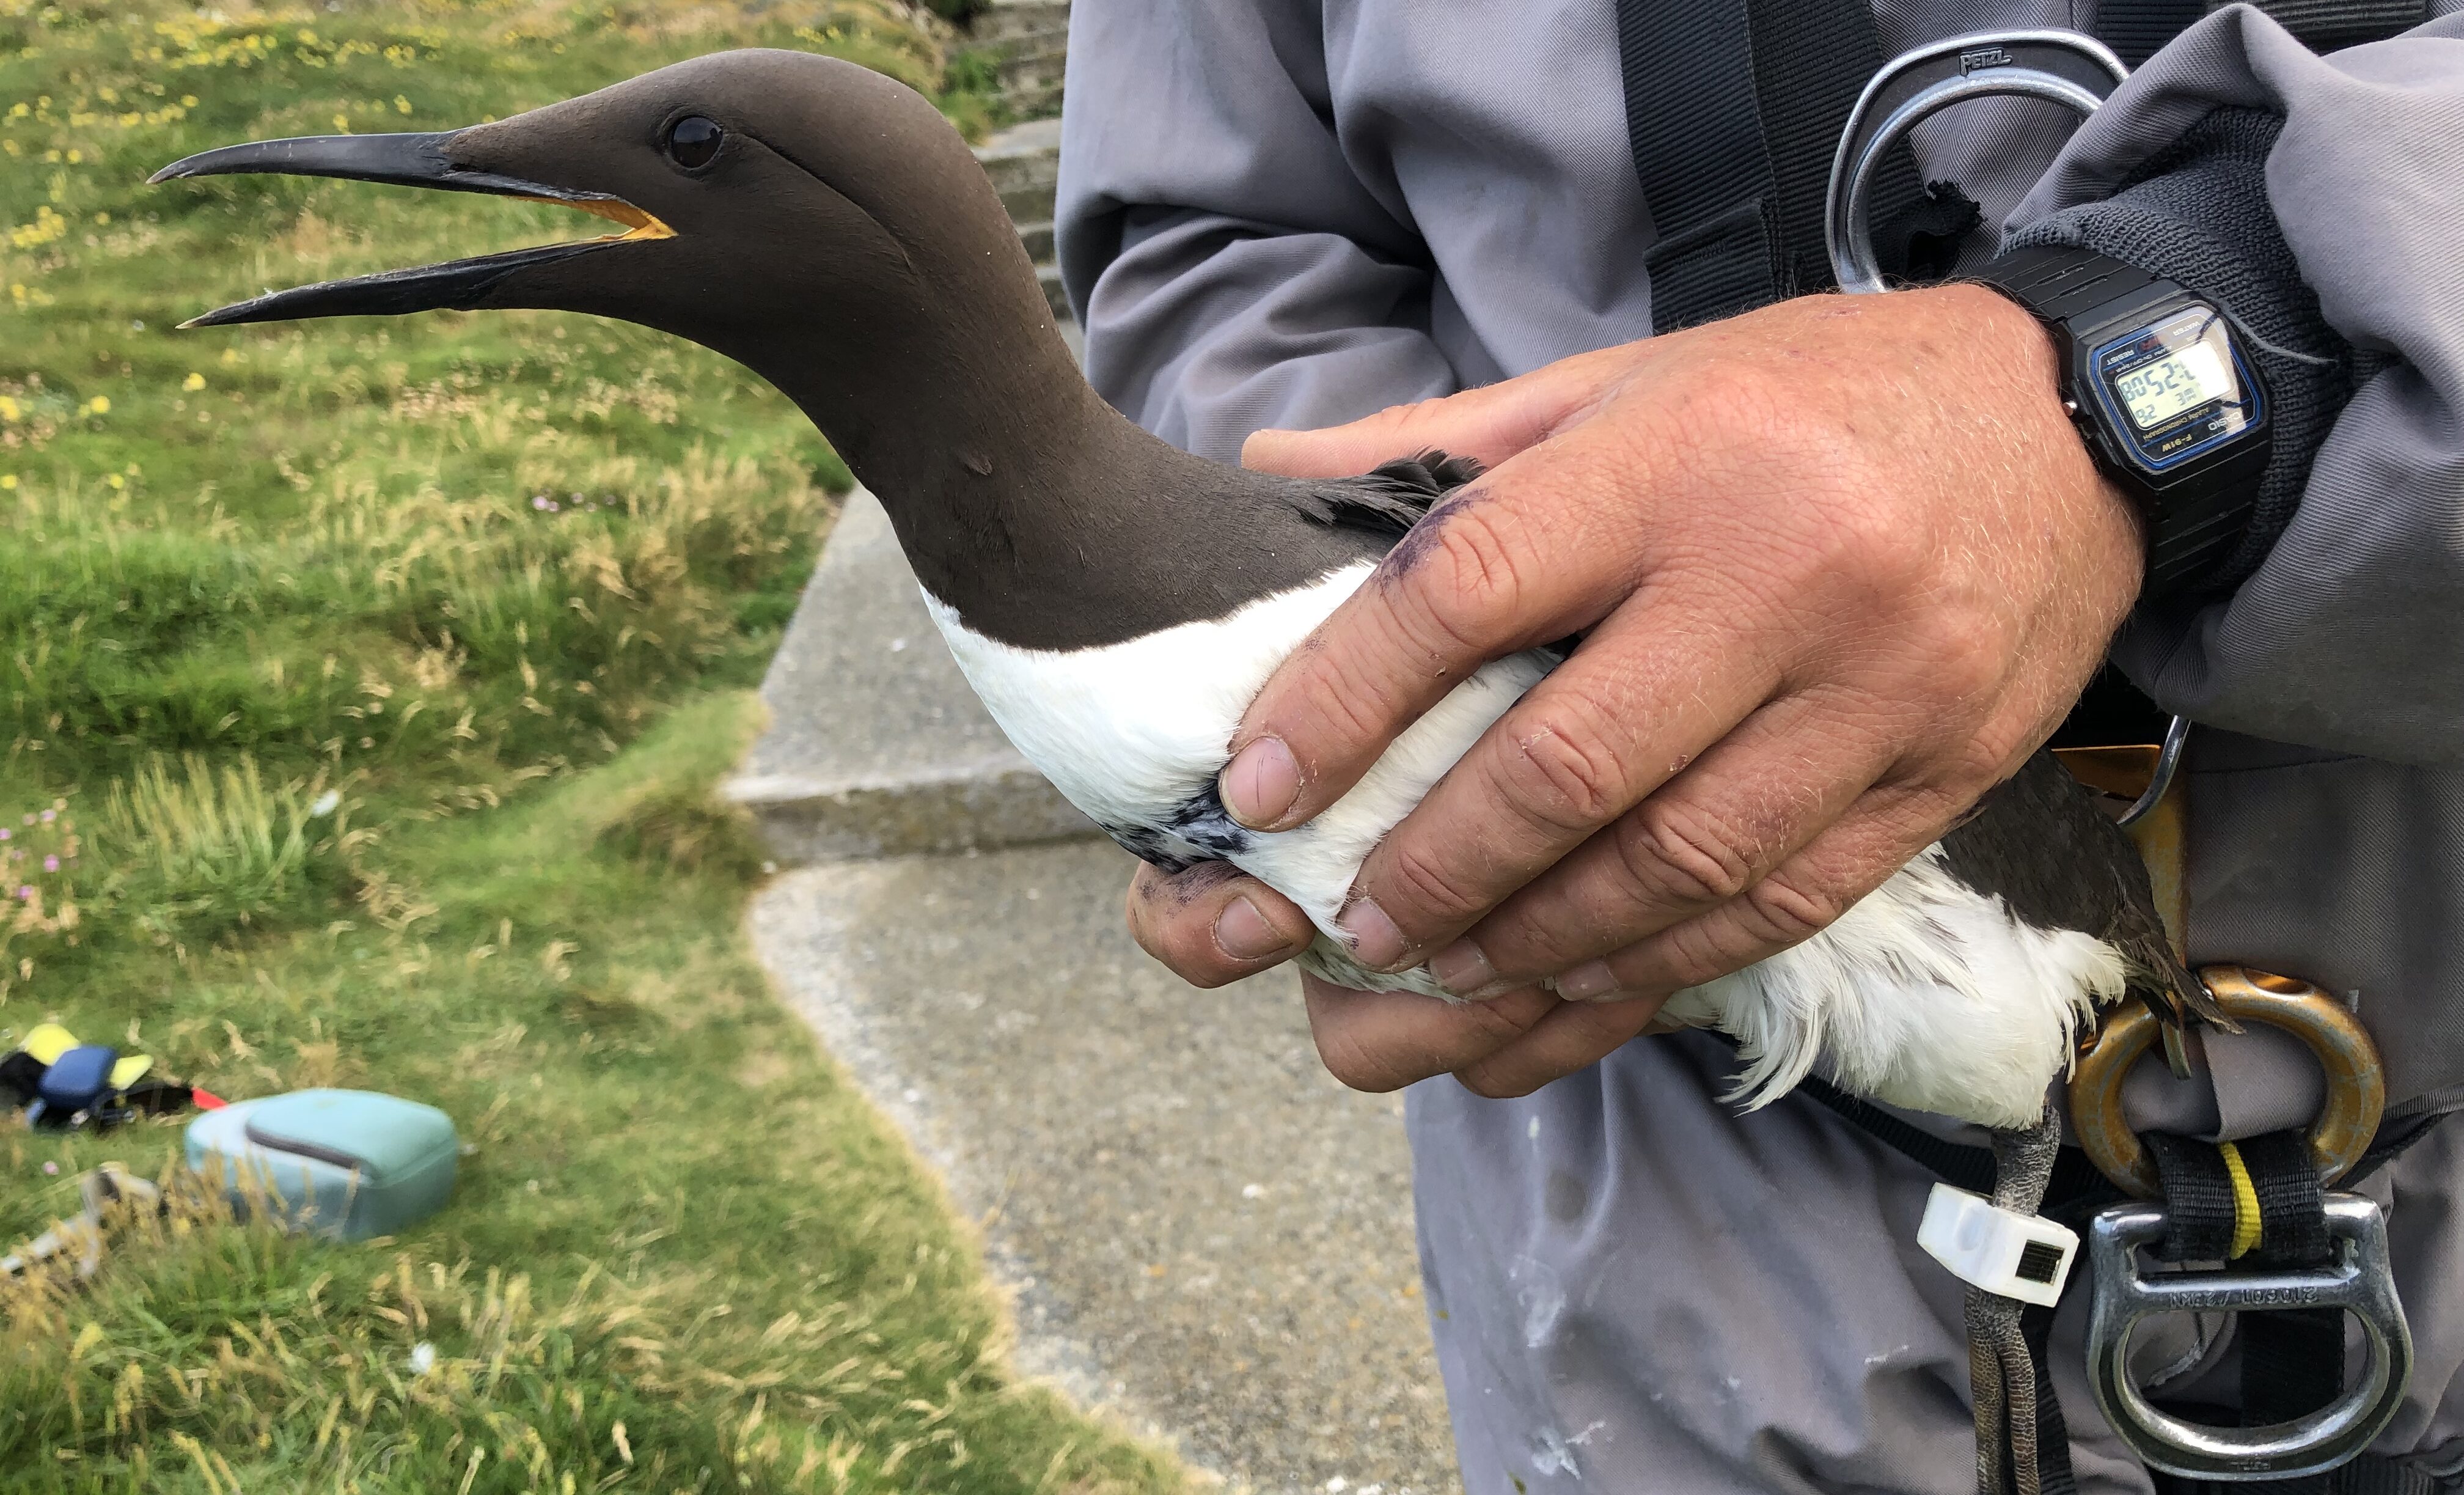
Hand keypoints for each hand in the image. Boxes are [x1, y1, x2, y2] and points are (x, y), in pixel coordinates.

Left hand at [1127, 284, 2143, 1096]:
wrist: (2078, 419)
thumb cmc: (1818, 394)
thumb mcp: (1632, 376)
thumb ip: (1454, 445)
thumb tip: (1272, 482)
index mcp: (1678, 458)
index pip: (1469, 593)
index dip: (1341, 703)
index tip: (1260, 789)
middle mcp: (1784, 576)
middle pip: (1569, 766)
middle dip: (1435, 867)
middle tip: (1347, 920)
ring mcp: (1879, 690)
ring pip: (1676, 865)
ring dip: (1537, 942)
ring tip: (1441, 969)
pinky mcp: (1940, 776)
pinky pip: (1780, 903)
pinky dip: (1662, 962)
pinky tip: (1575, 979)